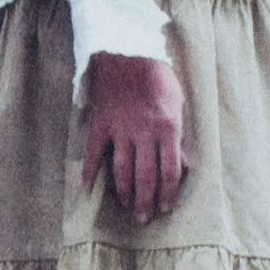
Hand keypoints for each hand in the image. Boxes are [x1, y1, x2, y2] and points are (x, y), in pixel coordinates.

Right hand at [79, 51, 190, 223]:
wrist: (127, 50)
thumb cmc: (158, 75)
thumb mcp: (177, 102)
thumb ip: (177, 134)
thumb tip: (182, 163)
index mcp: (167, 129)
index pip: (170, 171)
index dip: (167, 194)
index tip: (164, 208)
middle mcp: (144, 134)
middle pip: (146, 177)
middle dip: (145, 201)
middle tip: (143, 219)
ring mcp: (120, 130)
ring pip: (121, 170)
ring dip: (124, 192)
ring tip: (126, 206)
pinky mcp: (101, 124)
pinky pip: (94, 152)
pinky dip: (90, 171)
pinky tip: (87, 187)